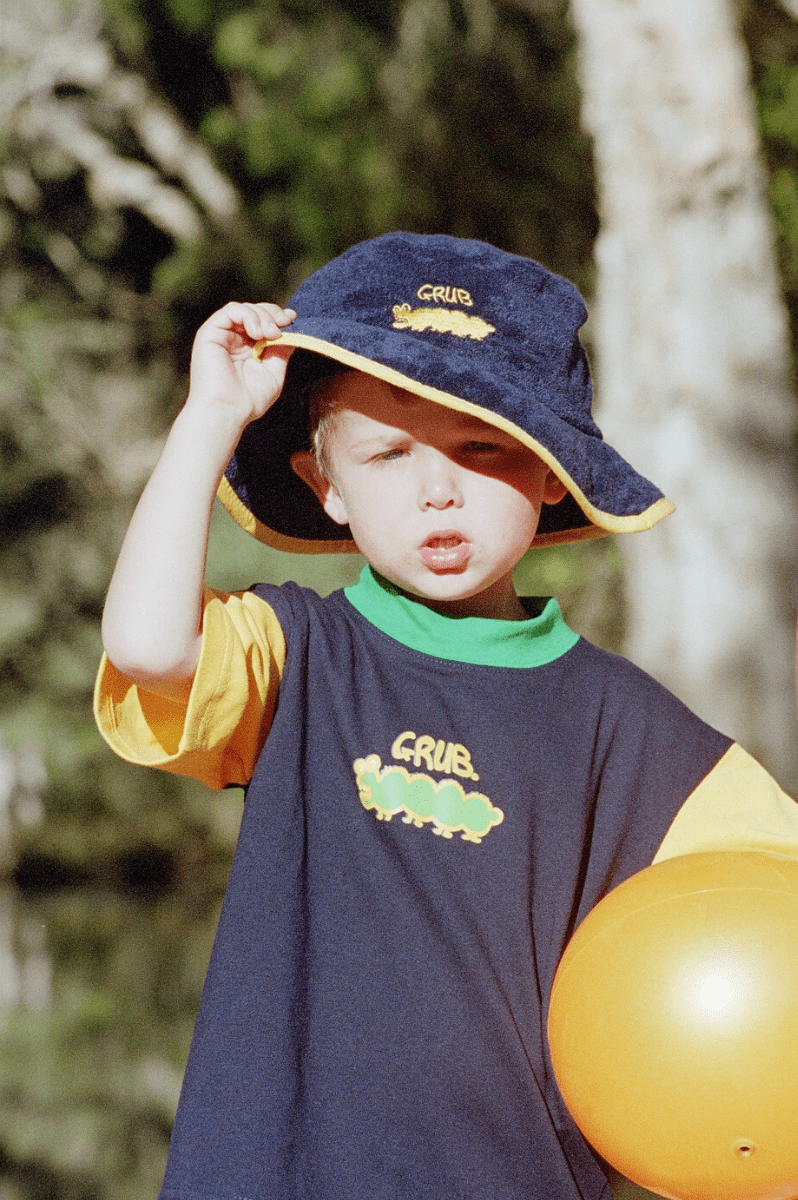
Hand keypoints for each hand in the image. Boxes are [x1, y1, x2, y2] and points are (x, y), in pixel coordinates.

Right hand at [187, 301, 296, 431]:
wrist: (227, 412)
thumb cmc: (248, 400)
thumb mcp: (273, 372)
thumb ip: (281, 350)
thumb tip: (291, 332)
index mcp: (247, 348)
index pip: (262, 322)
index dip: (277, 316)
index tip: (292, 319)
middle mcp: (233, 339)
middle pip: (255, 311)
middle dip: (272, 314)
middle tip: (283, 326)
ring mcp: (222, 335)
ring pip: (244, 308)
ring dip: (263, 316)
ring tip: (271, 334)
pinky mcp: (210, 332)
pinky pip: (231, 310)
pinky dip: (249, 316)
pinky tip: (258, 333)